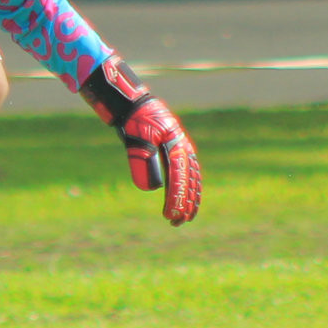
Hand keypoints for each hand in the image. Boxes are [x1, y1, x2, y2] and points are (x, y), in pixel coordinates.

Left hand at [78, 55, 200, 224]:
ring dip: (190, 199)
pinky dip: (189, 189)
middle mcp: (183, 148)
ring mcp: (183, 149)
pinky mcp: (178, 151)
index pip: (178, 177)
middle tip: (178, 222)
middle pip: (189, 181)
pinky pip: (188, 174)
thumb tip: (150, 189)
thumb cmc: (135, 120)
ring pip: (192, 179)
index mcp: (175, 144)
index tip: (171, 215)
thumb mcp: (136, 139)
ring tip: (184, 218)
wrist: (136, 104)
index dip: (176, 198)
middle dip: (186, 203)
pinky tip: (186, 201)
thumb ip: (143, 160)